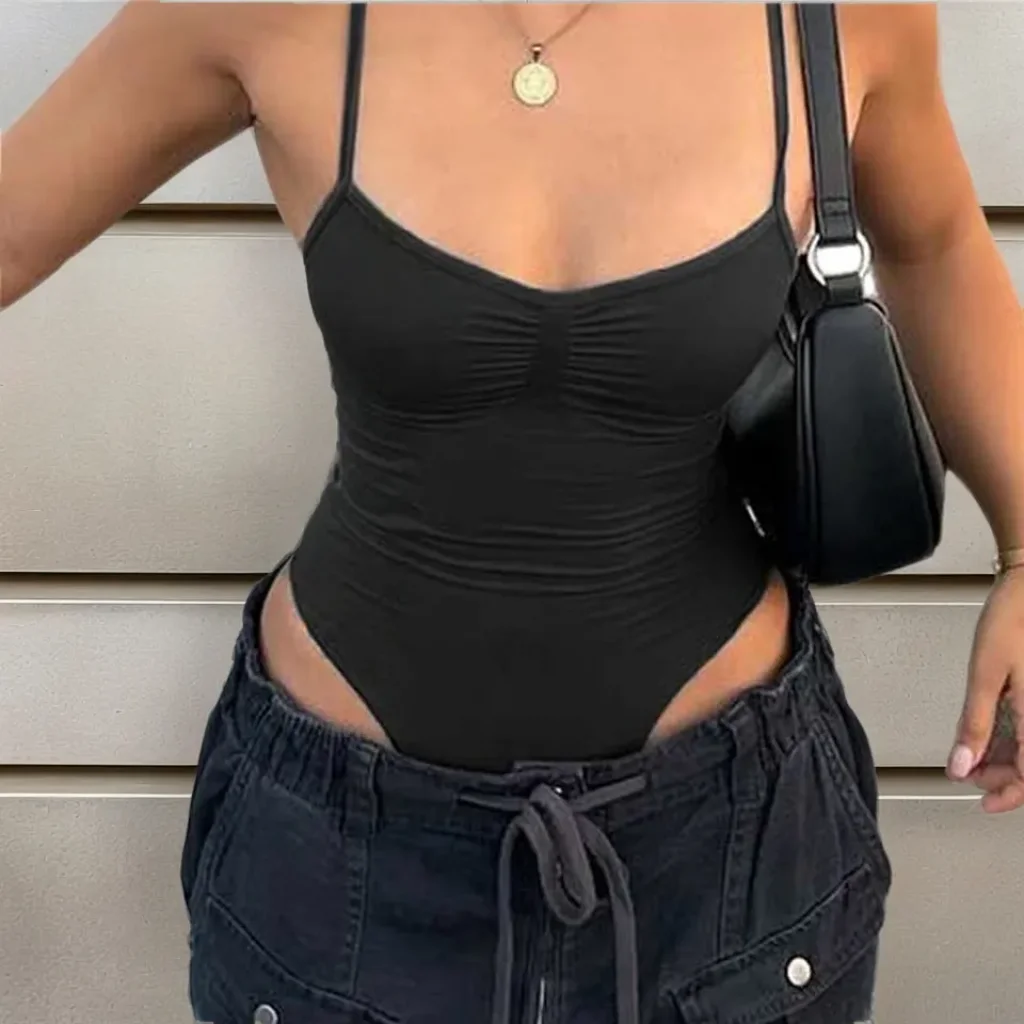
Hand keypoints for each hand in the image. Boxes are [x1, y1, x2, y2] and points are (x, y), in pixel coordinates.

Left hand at [947, 567, 1023, 812]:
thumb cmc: (1013, 620)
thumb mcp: (986, 676)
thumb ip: (974, 724)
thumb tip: (962, 767)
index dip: (1008, 793)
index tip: (980, 799)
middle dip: (1005, 776)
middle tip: (969, 775)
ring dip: (1009, 757)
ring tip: (974, 756)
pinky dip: (1013, 735)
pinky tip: (989, 734)